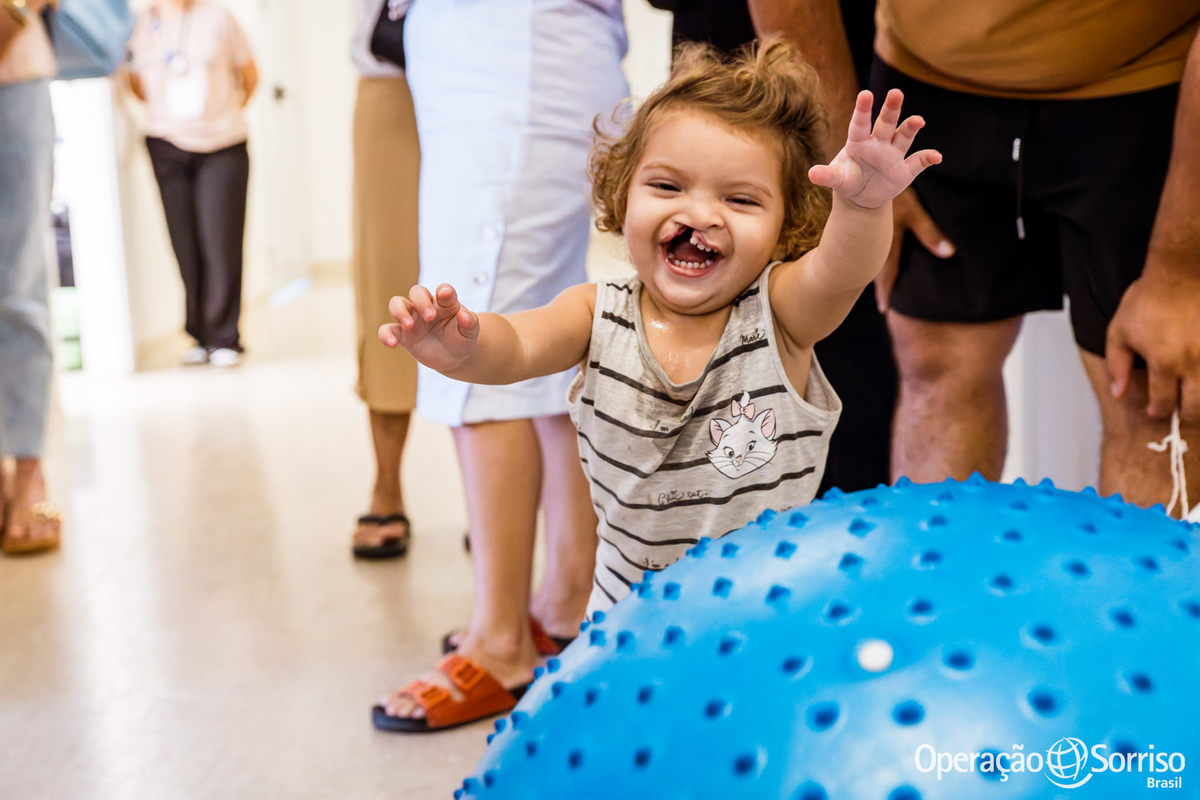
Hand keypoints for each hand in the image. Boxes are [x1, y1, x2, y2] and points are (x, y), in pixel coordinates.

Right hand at [379, 283, 479, 372]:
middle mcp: (426, 306)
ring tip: (409, 326)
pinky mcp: (403, 334)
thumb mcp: (470, 332)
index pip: (443, 291)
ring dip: (400, 312)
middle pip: (417, 292)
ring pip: (397, 304)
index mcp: (445, 303)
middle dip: (421, 301)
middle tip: (430, 317)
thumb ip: (469, 323)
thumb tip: (464, 314)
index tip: (444, 294)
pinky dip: (386, 334)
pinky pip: (388, 329)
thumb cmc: (462, 338)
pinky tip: (392, 343)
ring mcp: (412, 318)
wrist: (454, 356)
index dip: (444, 291)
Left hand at [809, 89, 941, 210]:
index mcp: (859, 142)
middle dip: (891, 109)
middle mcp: (878, 143)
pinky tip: (936, 157)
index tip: (866, 94)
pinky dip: (928, 158)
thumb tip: (812, 174)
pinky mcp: (906, 169)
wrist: (861, 196)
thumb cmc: (847, 180)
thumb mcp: (837, 179)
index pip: (860, 124)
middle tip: (896, 92)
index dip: (863, 110)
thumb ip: (827, 175)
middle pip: (885, 122)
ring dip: (911, 127)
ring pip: (903, 136)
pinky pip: (918, 161)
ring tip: (918, 120)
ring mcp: (893, 154)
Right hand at [875, 188, 954, 310]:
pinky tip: (875, 254)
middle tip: (882, 304)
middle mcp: (876, 240)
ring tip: (880, 285)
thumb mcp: (914, 211)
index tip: (884, 311)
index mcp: (886, 242)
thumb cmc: (898, 190)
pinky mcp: (871, 219)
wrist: (873, 166)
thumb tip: (948, 254)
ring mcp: (871, 230)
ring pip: (873, 256)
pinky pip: (873, 242)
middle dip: (880, 286)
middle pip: (877, 269)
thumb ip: (931, 233)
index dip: (886, 293)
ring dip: (876, 270)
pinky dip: (874, 252)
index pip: (886, 274)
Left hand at [1106, 254, 1199, 419]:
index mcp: (1165, 362)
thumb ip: (1118, 366)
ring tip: (1194, 392)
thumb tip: (1120, 394)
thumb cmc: (1150, 299)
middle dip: (1185, 413)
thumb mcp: (1120, 332)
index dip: (1158, 410)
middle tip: (1181, 408)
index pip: (1163, 403)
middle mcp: (1195, 362)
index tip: (1156, 409)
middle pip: (1196, 408)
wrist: (1182, 271)